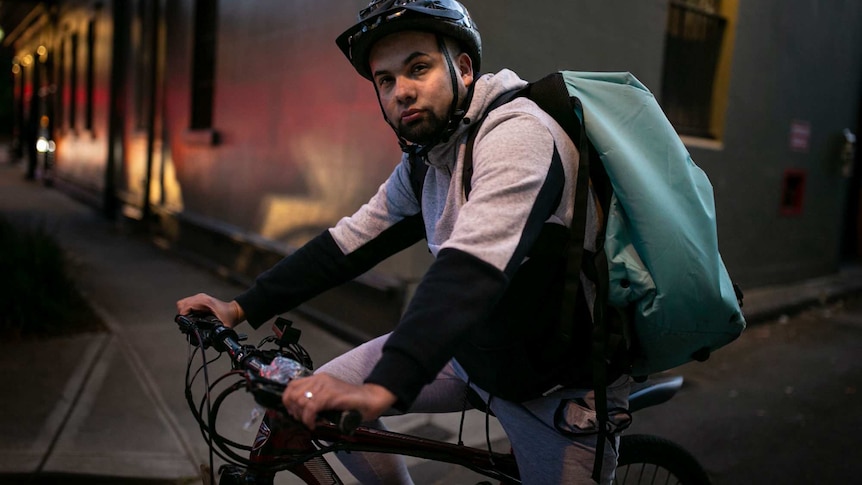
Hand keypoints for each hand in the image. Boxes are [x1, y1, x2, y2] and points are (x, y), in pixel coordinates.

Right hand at [176, 293, 244, 327]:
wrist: (234, 311)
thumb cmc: (229, 316)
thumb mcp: (222, 325)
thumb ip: (214, 332)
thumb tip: (208, 340)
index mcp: (205, 302)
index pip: (185, 306)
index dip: (183, 316)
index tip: (185, 324)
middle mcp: (201, 298)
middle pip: (182, 304)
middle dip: (183, 316)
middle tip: (187, 324)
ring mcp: (199, 298)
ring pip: (183, 304)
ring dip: (184, 313)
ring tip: (190, 321)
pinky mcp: (199, 301)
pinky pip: (187, 304)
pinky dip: (187, 311)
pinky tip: (192, 318)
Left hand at [282, 373, 396, 429]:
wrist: (371, 399)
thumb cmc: (352, 402)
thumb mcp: (329, 398)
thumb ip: (315, 400)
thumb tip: (299, 411)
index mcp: (318, 378)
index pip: (292, 385)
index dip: (287, 400)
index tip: (292, 412)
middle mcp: (320, 379)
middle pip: (292, 393)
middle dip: (293, 410)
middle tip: (302, 420)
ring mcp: (325, 386)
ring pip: (300, 401)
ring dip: (301, 416)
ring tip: (309, 422)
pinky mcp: (330, 394)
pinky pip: (311, 407)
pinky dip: (309, 419)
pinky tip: (314, 424)